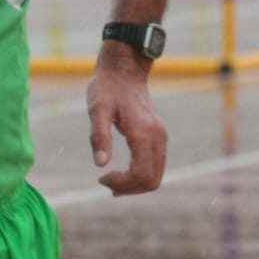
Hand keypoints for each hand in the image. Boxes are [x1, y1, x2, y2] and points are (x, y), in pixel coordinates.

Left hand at [86, 52, 167, 195]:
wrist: (124, 70)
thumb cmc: (107, 88)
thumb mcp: (97, 110)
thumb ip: (99, 136)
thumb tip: (101, 164)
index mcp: (143, 133)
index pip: (141, 174)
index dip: (123, 183)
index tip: (102, 177)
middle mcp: (158, 137)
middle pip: (152, 180)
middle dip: (129, 188)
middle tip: (105, 182)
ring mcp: (161, 137)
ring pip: (156, 175)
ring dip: (135, 184)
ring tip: (111, 180)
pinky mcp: (159, 136)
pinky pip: (156, 166)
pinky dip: (141, 175)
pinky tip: (122, 173)